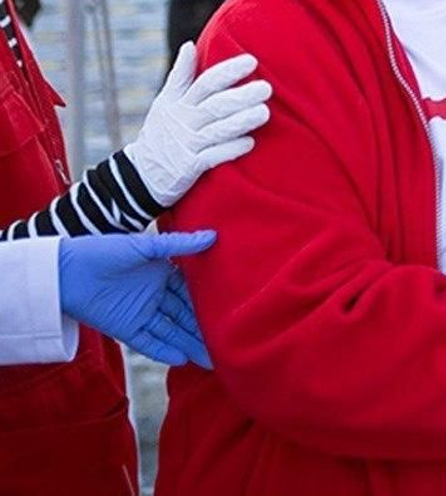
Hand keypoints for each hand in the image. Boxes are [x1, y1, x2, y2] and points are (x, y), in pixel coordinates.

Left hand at [57, 230, 216, 367]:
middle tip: (227, 345)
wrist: (64, 270)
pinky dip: (163, 350)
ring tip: (211, 359)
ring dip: (188, 344)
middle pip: (184, 316)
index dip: (209, 303)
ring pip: (170, 332)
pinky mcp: (124, 328)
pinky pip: (147, 342)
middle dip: (203, 330)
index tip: (231, 313)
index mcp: (162, 273)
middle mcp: (155, 295)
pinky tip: (182, 359)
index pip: (191, 292)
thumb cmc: (103, 251)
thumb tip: (213, 237)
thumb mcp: (144, 246)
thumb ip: (178, 245)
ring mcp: (140, 313)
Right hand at [126, 43, 269, 206]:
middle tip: (266, 88)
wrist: (141, 174)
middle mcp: (184, 121)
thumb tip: (189, 45)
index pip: (206, 83)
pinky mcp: (190, 167)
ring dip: (242, 121)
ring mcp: (187, 144)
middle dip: (241, 96)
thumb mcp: (165, 102)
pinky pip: (214, 157)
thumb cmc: (161, 132)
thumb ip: (180, 76)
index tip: (251, 61)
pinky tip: (250, 142)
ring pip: (218, 130)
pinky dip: (231, 149)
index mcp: (179, 103)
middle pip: (215, 105)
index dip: (228, 72)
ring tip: (264, 112)